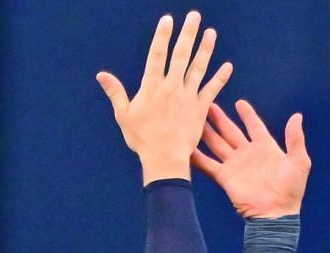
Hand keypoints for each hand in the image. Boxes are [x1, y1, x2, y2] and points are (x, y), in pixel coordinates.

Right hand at [97, 12, 233, 184]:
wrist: (164, 159)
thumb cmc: (142, 139)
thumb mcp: (124, 115)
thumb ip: (115, 92)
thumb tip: (101, 75)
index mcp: (152, 87)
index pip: (157, 54)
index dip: (162, 35)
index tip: (168, 19)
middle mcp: (171, 87)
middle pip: (181, 55)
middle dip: (188, 34)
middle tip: (195, 16)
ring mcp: (187, 97)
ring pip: (198, 68)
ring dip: (206, 49)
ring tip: (211, 33)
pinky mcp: (200, 109)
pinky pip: (212, 90)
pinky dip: (220, 78)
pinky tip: (228, 66)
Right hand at [194, 100, 308, 218]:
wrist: (275, 213)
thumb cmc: (290, 190)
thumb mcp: (299, 161)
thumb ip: (295, 139)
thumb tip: (296, 116)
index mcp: (265, 147)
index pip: (255, 126)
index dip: (247, 115)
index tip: (239, 103)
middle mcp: (247, 154)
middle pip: (231, 132)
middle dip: (220, 119)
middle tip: (209, 105)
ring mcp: (235, 165)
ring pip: (217, 144)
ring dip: (207, 132)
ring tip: (196, 120)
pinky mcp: (225, 177)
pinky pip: (209, 164)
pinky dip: (198, 157)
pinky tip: (188, 147)